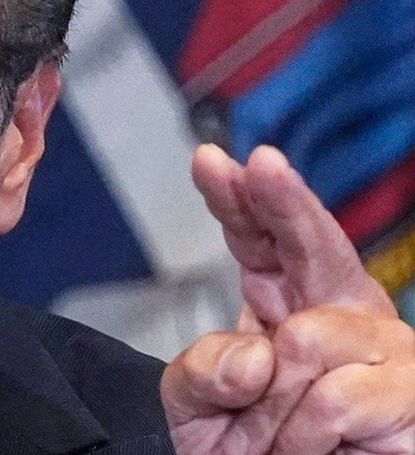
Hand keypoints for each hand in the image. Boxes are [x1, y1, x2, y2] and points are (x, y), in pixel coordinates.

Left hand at [162, 145, 414, 452]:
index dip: (239, 198)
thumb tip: (256, 357)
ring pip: (306, 341)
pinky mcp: (410, 393)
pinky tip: (315, 449)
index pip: (257, 237)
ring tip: (273, 439)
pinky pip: (333, 399)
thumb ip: (203, 367)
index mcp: (282, 299)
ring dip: (272, 403)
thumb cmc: (238, 447)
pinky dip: (303, 434)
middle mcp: (335, 311)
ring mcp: (380, 347)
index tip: (210, 161)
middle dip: (282, 202)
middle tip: (261, 165)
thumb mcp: (194, 400)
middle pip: (311, 241)